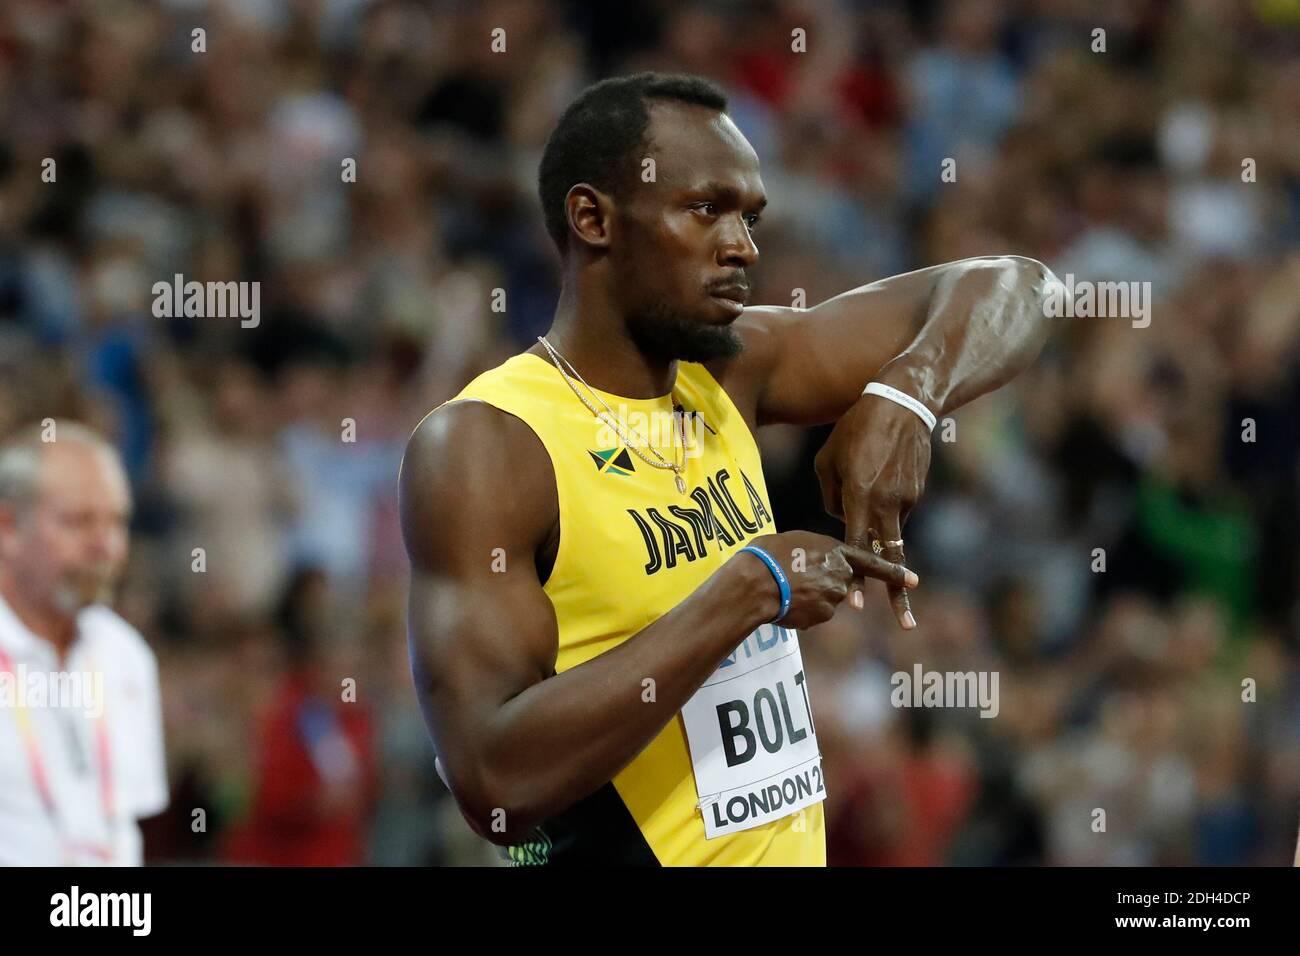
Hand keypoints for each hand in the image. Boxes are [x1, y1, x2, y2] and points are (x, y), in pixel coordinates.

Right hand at [744, 530, 917, 630]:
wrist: (756, 582)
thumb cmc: (771, 553)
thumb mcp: (797, 541)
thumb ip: (817, 552)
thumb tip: (815, 563)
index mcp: (839, 553)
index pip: (873, 564)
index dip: (894, 573)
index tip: (914, 581)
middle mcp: (842, 578)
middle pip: (839, 584)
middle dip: (821, 583)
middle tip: (793, 575)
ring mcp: (832, 601)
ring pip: (824, 601)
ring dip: (808, 597)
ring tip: (782, 587)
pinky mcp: (819, 619)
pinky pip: (811, 615)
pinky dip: (799, 611)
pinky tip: (782, 602)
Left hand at [813, 388, 931, 628]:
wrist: (902, 404)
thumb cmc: (855, 429)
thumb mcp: (828, 459)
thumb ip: (829, 495)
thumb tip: (841, 521)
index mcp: (859, 497)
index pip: (856, 548)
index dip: (856, 579)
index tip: (857, 607)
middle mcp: (886, 504)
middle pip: (889, 558)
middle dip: (895, 593)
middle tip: (905, 625)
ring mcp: (906, 499)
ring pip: (889, 528)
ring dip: (882, 532)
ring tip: (881, 505)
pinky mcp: (917, 491)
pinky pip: (896, 508)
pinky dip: (887, 503)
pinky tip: (883, 471)